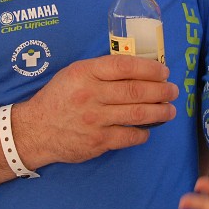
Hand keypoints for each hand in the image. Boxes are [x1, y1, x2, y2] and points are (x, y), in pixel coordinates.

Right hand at [14, 54, 178, 167]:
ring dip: (160, 112)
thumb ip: (102, 69)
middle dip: (161, 91)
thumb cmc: (59, 96)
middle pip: (136, 91)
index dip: (150, 68)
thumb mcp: (75, 73)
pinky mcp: (97, 142)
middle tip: (173, 91)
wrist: (36, 129)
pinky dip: (143, 133)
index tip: (164, 71)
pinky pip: (129, 136)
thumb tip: (139, 69)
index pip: (125, 66)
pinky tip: (148, 129)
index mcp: (86, 73)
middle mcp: (91, 95)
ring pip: (137, 114)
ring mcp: (95, 120)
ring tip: (170, 110)